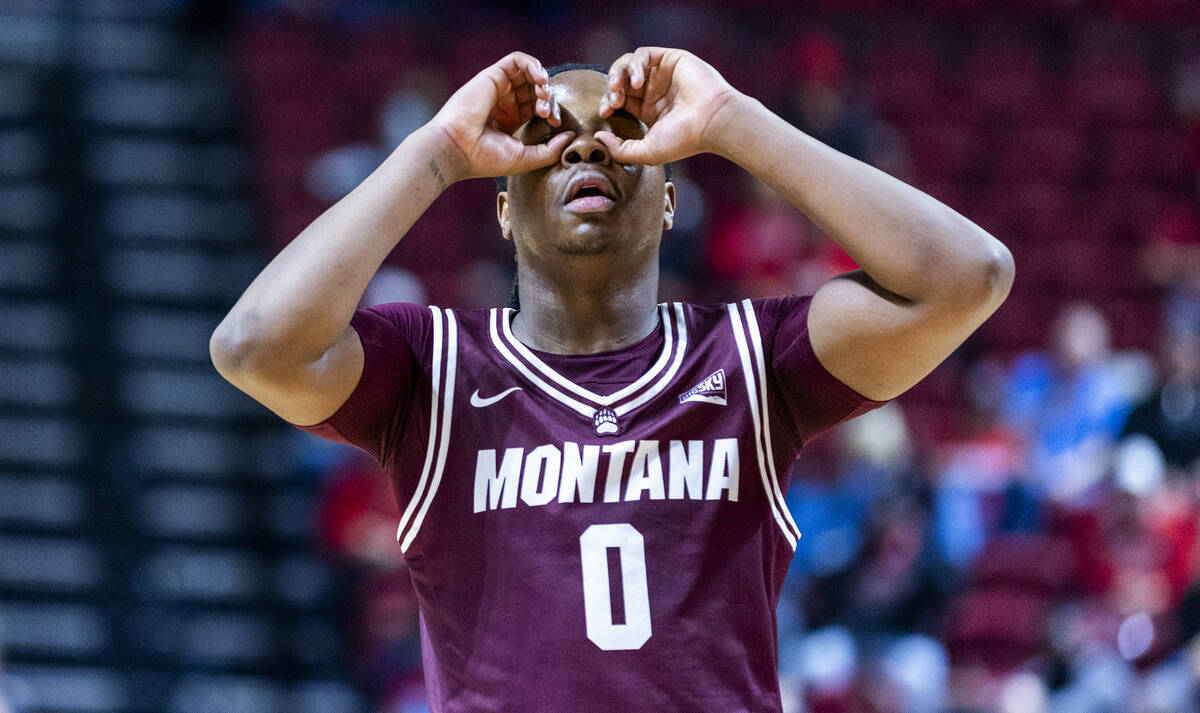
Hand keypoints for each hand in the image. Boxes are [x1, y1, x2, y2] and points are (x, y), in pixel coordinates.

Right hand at [425, 52, 575, 183]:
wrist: (458, 150)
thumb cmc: (485, 158)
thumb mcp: (525, 158)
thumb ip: (550, 150)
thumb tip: (571, 135)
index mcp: (509, 120)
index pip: (538, 106)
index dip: (551, 111)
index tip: (554, 124)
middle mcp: (504, 102)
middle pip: (536, 89)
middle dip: (548, 98)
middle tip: (546, 112)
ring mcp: (498, 89)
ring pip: (529, 73)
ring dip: (542, 80)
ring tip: (544, 94)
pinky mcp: (493, 76)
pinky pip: (517, 60)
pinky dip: (533, 65)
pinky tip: (540, 79)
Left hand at [595, 47, 743, 164]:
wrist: (711, 123)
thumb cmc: (685, 139)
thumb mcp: (647, 152)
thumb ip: (621, 149)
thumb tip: (599, 136)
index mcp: (648, 110)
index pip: (619, 99)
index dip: (607, 103)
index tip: (605, 112)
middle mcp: (654, 90)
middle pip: (620, 80)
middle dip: (610, 89)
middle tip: (613, 102)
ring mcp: (662, 74)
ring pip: (628, 64)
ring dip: (618, 74)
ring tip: (620, 89)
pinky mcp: (670, 59)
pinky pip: (643, 54)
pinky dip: (635, 65)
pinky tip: (638, 82)